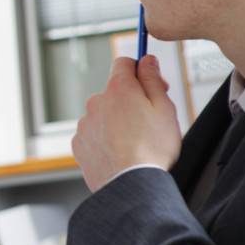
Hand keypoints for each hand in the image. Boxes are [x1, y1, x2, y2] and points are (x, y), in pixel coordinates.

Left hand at [72, 55, 181, 191]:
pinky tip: (121, 151)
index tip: (152, 81)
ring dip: (118, 120)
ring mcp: (85, 123)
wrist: (130, 184)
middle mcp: (96, 102)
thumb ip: (153, 79)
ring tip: (136, 141)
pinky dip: (106, 138)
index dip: (141, 70)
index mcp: (118, 89)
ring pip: (104, 114)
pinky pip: (94, 133)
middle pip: (115, 91)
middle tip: (150, 119)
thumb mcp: (164, 108)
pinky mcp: (79, 143)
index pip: (124, 63)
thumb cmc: (152, 149)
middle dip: (131, 99)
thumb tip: (146, 60)